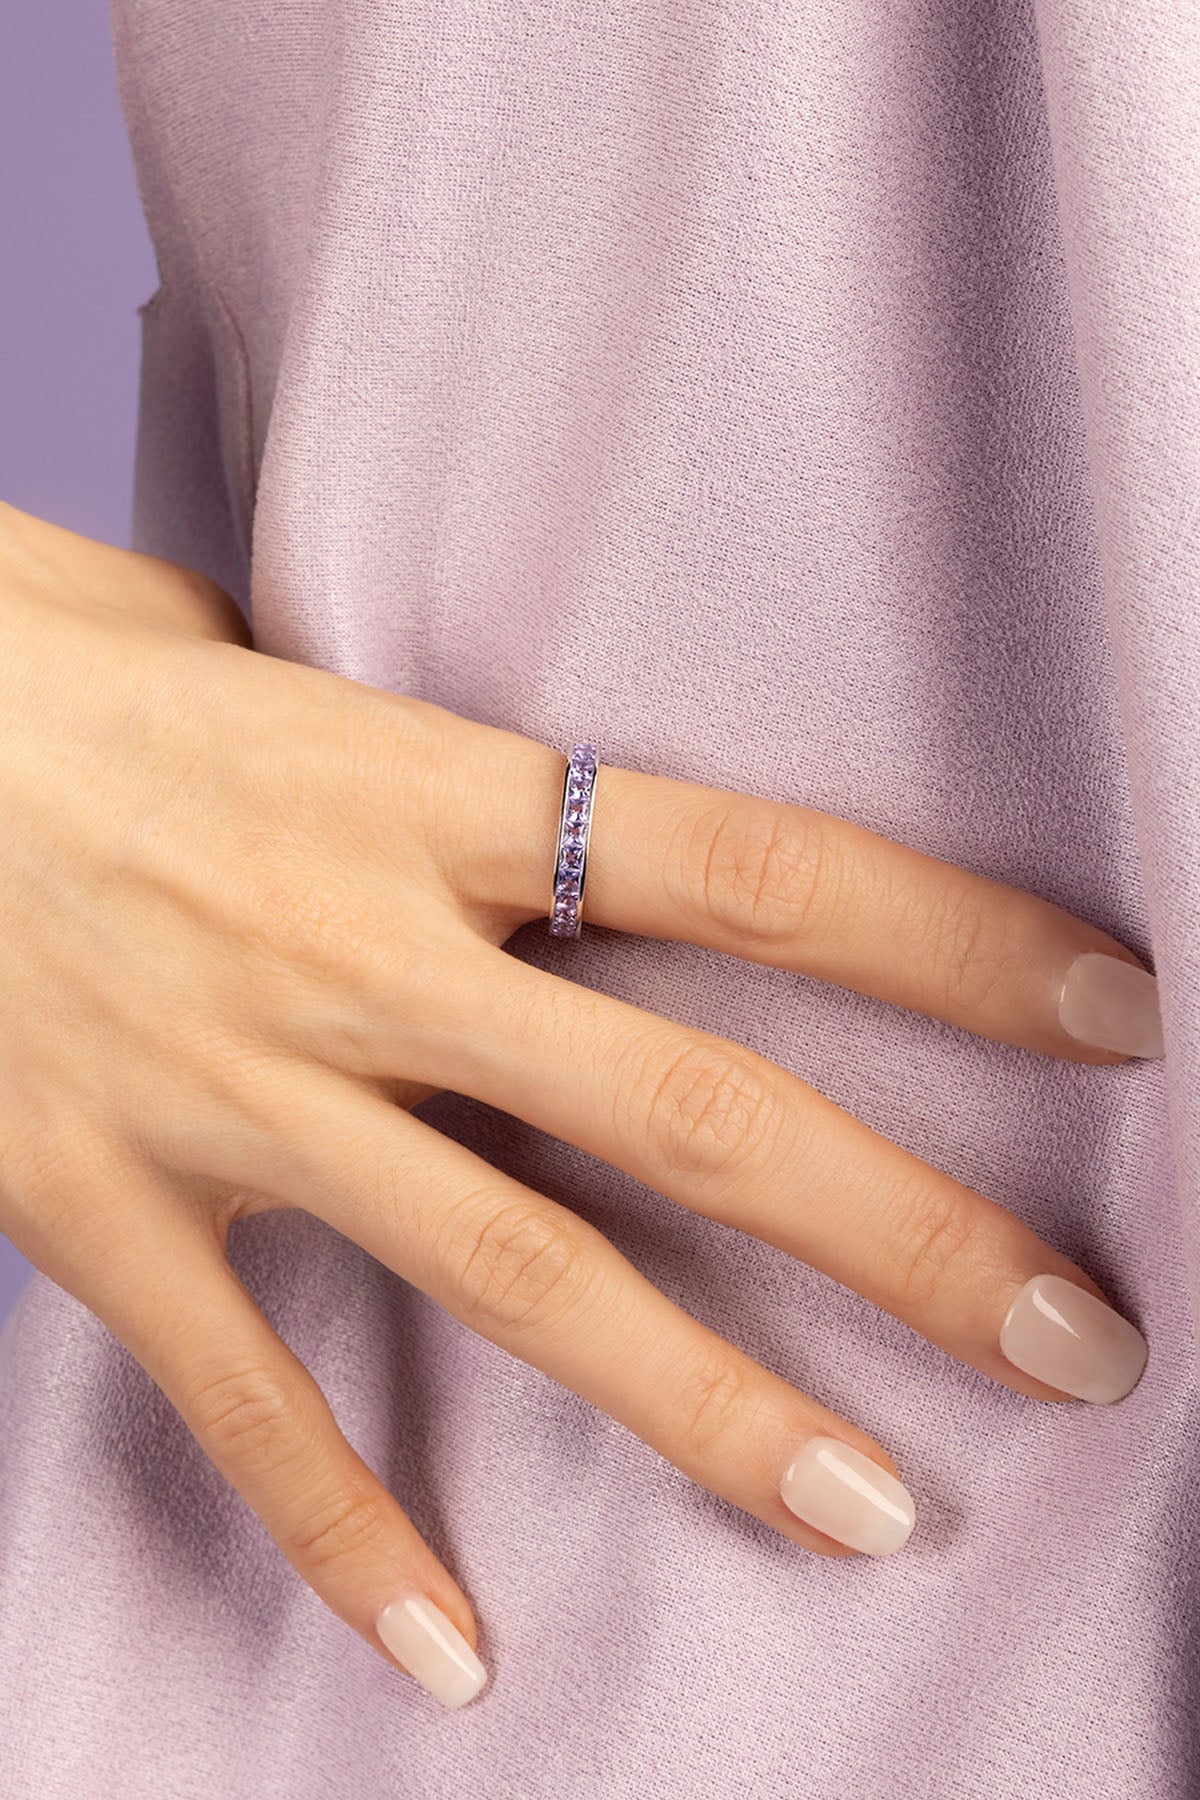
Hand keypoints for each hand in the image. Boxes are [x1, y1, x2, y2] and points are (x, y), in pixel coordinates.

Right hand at [0, 501, 1157, 1709]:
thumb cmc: (80, 675)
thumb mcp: (285, 662)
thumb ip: (440, 765)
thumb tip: (553, 818)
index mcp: (422, 792)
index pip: (749, 865)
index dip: (946, 942)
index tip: (1113, 1010)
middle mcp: (354, 948)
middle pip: (684, 1105)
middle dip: (900, 1231)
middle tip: (1076, 1336)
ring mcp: (231, 1087)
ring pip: (512, 1272)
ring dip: (707, 1408)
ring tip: (872, 1512)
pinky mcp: (98, 1202)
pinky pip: (249, 1400)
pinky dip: (351, 1534)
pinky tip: (455, 1658)